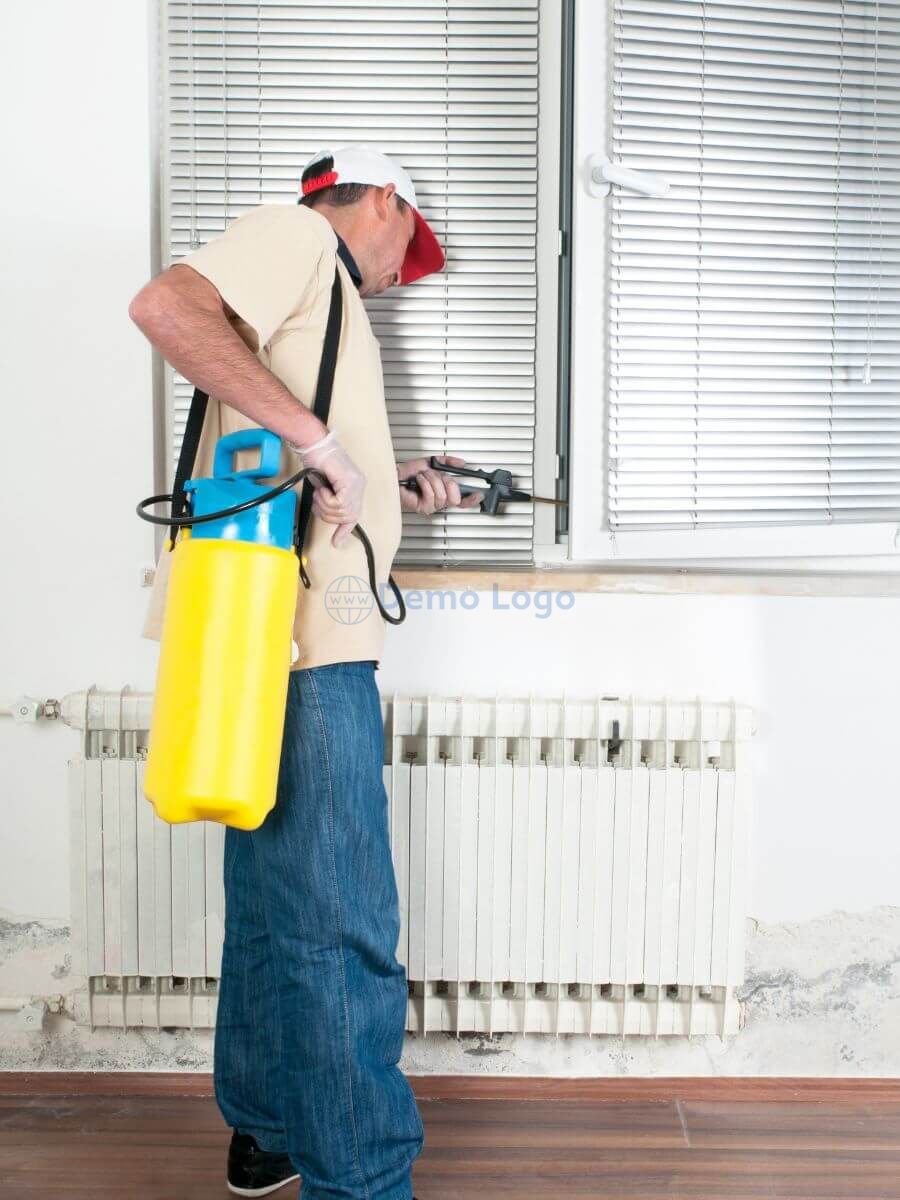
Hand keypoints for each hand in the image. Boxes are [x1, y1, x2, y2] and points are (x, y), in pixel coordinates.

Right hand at [296, 430, 366, 546]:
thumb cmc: (316, 460)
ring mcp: (356, 483)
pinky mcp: (349, 482)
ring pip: (341, 512)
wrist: (313, 444)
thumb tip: (328, 513)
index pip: (354, 514)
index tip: (336, 542)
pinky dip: (325, 499)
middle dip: (327, 514)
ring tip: (320, 491)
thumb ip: (330, 499)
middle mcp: (359, 485)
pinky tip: (322, 488)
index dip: (344, 530)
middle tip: (318, 500)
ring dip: (324, 505)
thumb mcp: (324, 486)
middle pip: (346, 517)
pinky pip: (338, 504)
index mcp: (355, 487)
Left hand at [397, 455, 483, 515]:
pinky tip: (419, 480)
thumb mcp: (432, 463)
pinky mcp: (423, 507)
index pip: (462, 501)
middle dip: (448, 483)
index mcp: (444, 493)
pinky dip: (424, 482)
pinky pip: (431, 494)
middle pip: (455, 498)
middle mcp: (439, 501)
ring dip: (432, 480)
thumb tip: (461, 463)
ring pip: (442, 494)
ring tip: (424, 477)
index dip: (472, 499)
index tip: (479, 494)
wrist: (396, 476)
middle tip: (439, 477)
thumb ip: (448, 462)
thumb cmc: (410, 473)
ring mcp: (431, 506)